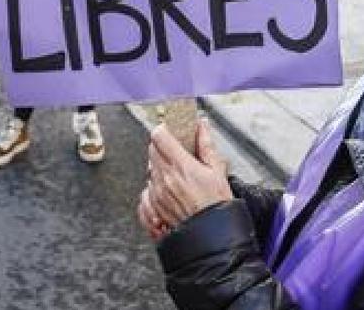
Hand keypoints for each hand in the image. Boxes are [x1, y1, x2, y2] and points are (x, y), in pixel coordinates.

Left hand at [139, 119, 231, 239]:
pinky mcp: (153, 205)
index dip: (164, 130)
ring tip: (177, 173)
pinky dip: (154, 185)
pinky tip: (167, 188)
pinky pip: (145, 187)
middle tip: (176, 151)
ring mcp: (157, 192)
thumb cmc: (217, 207)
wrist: (211, 237)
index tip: (171, 131)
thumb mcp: (218, 172)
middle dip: (163, 146)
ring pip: (149, 167)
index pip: (159, 136)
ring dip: (159, 165)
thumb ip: (206, 145)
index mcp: (181, 166)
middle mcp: (165, 178)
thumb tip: (202, 126)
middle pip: (152, 149)